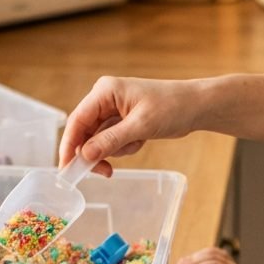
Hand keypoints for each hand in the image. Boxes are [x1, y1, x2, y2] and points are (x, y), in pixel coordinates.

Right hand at [59, 75, 200, 176]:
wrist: (196, 106)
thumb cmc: (172, 107)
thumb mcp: (141, 126)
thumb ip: (111, 140)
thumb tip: (84, 155)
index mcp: (105, 91)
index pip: (78, 121)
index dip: (70, 146)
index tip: (66, 169)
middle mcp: (104, 99)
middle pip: (85, 133)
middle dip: (95, 153)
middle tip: (105, 172)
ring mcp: (112, 110)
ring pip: (98, 141)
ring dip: (115, 150)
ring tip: (138, 143)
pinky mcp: (122, 121)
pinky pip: (112, 142)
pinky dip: (125, 147)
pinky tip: (141, 140)